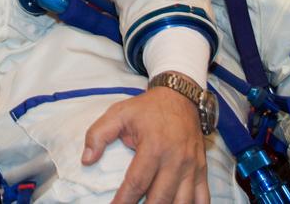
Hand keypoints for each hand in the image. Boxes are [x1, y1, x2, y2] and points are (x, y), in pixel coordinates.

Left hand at [83, 86, 209, 203]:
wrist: (180, 96)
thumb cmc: (147, 108)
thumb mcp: (118, 113)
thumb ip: (98, 134)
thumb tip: (86, 160)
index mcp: (154, 146)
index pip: (137, 183)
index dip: (123, 201)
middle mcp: (176, 159)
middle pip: (160, 198)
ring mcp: (192, 167)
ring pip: (183, 202)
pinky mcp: (202, 170)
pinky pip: (203, 198)